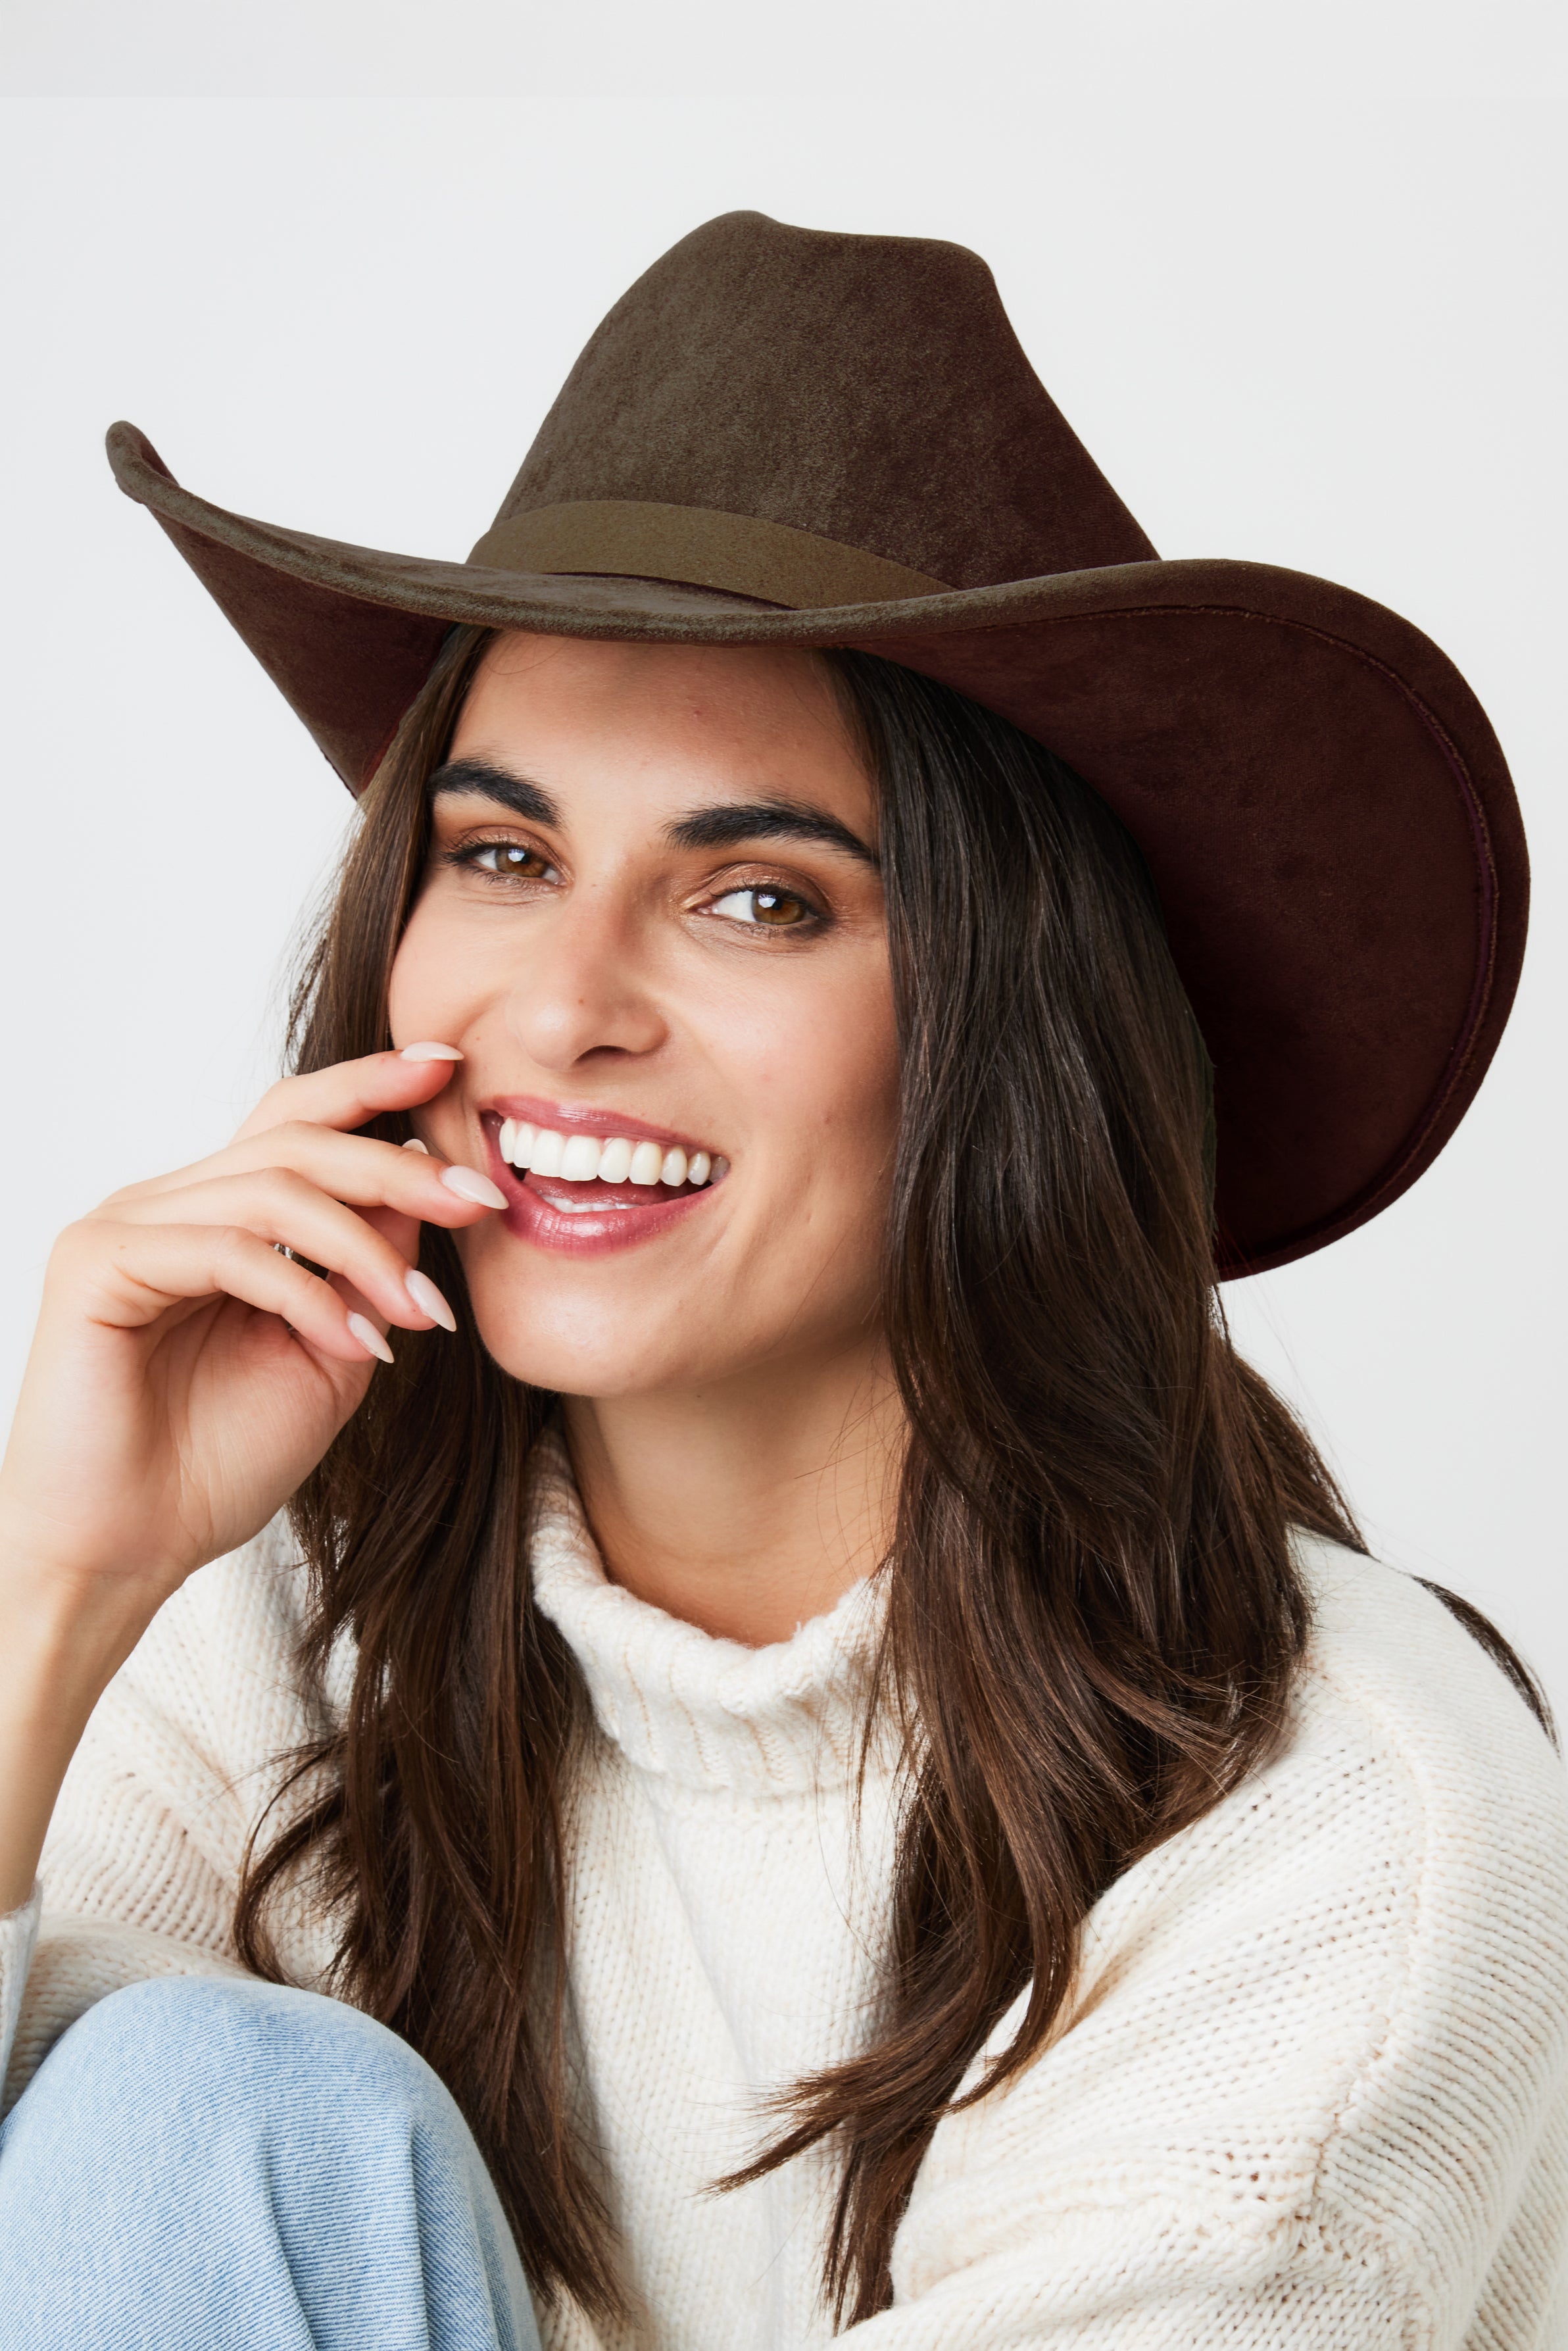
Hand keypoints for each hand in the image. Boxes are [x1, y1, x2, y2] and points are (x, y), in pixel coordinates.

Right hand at [0, 1045, 503, 1617]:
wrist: (128, 1550)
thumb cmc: (217, 1461)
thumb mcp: (333, 1352)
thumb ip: (372, 1267)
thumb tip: (428, 1179)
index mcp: (218, 1214)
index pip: (298, 1120)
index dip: (372, 1084)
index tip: (454, 1068)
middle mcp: (168, 1203)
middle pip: (295, 1140)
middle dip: (398, 1168)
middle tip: (480, 1203)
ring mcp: (125, 1225)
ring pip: (269, 1189)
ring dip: (365, 1247)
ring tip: (420, 1309)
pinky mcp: (95, 1262)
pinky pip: (226, 1248)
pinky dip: (304, 1292)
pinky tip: (352, 1342)